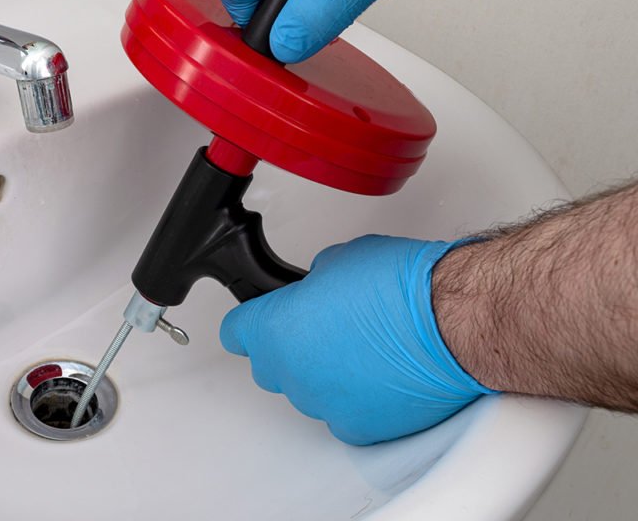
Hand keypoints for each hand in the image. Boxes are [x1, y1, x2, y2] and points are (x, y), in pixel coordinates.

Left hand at [219, 235, 494, 444]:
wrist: (454, 324)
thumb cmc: (403, 288)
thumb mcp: (340, 259)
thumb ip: (312, 282)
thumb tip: (315, 291)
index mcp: (275, 329)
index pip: (236, 332)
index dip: (249, 322)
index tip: (256, 320)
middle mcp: (292, 373)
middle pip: (271, 365)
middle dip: (289, 347)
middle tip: (323, 327)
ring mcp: (323, 404)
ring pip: (309, 390)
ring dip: (324, 373)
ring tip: (363, 349)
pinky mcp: (358, 429)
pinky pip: (343, 413)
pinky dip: (356, 398)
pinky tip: (381, 375)